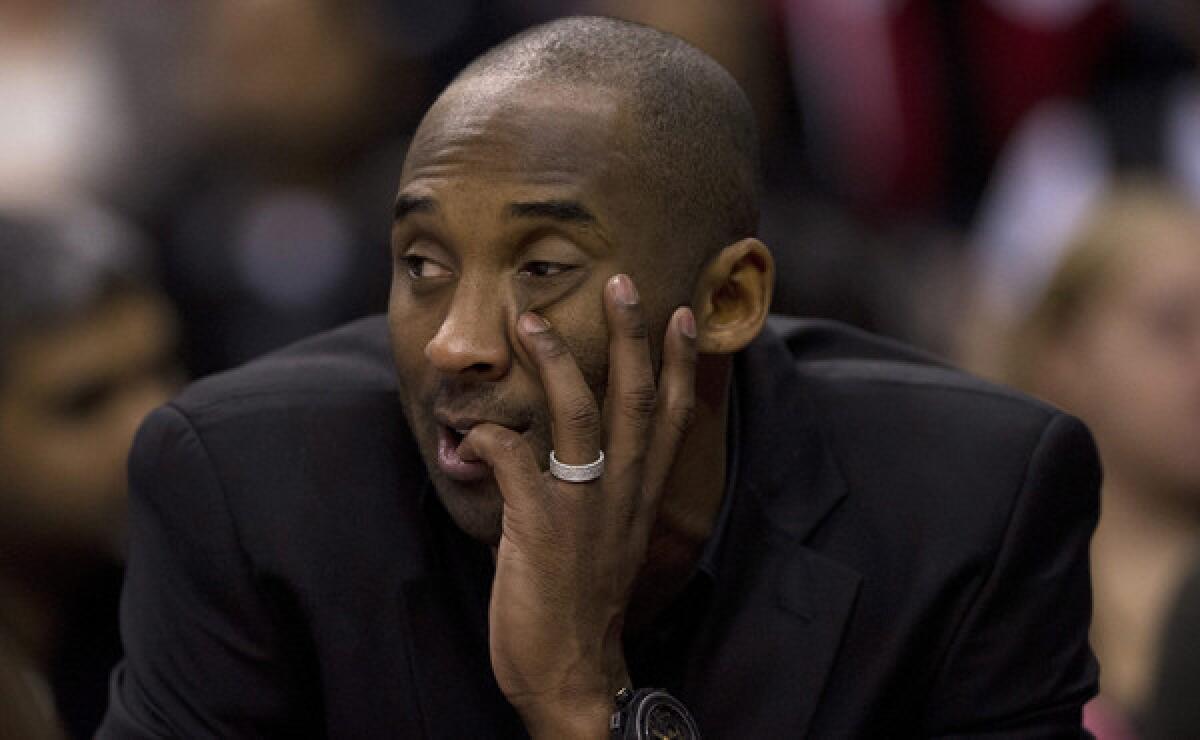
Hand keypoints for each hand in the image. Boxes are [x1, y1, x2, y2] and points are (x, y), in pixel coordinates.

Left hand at [461, 274, 697, 737]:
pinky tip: (470, 427)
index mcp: (641, 497)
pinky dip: (491, 437)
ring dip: (559, 363)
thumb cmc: (577, 606)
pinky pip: (516, 462)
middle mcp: (623, 495)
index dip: (680, 364)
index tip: (682, 314)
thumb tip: (528, 449)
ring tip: (533, 319)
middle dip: (632, 337)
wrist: (571, 676)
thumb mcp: (599, 543)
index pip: (673, 418)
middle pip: (637, 401)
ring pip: (583, 418)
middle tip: (625, 281)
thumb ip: (580, 493)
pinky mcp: (543, 527)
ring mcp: (585, 509)